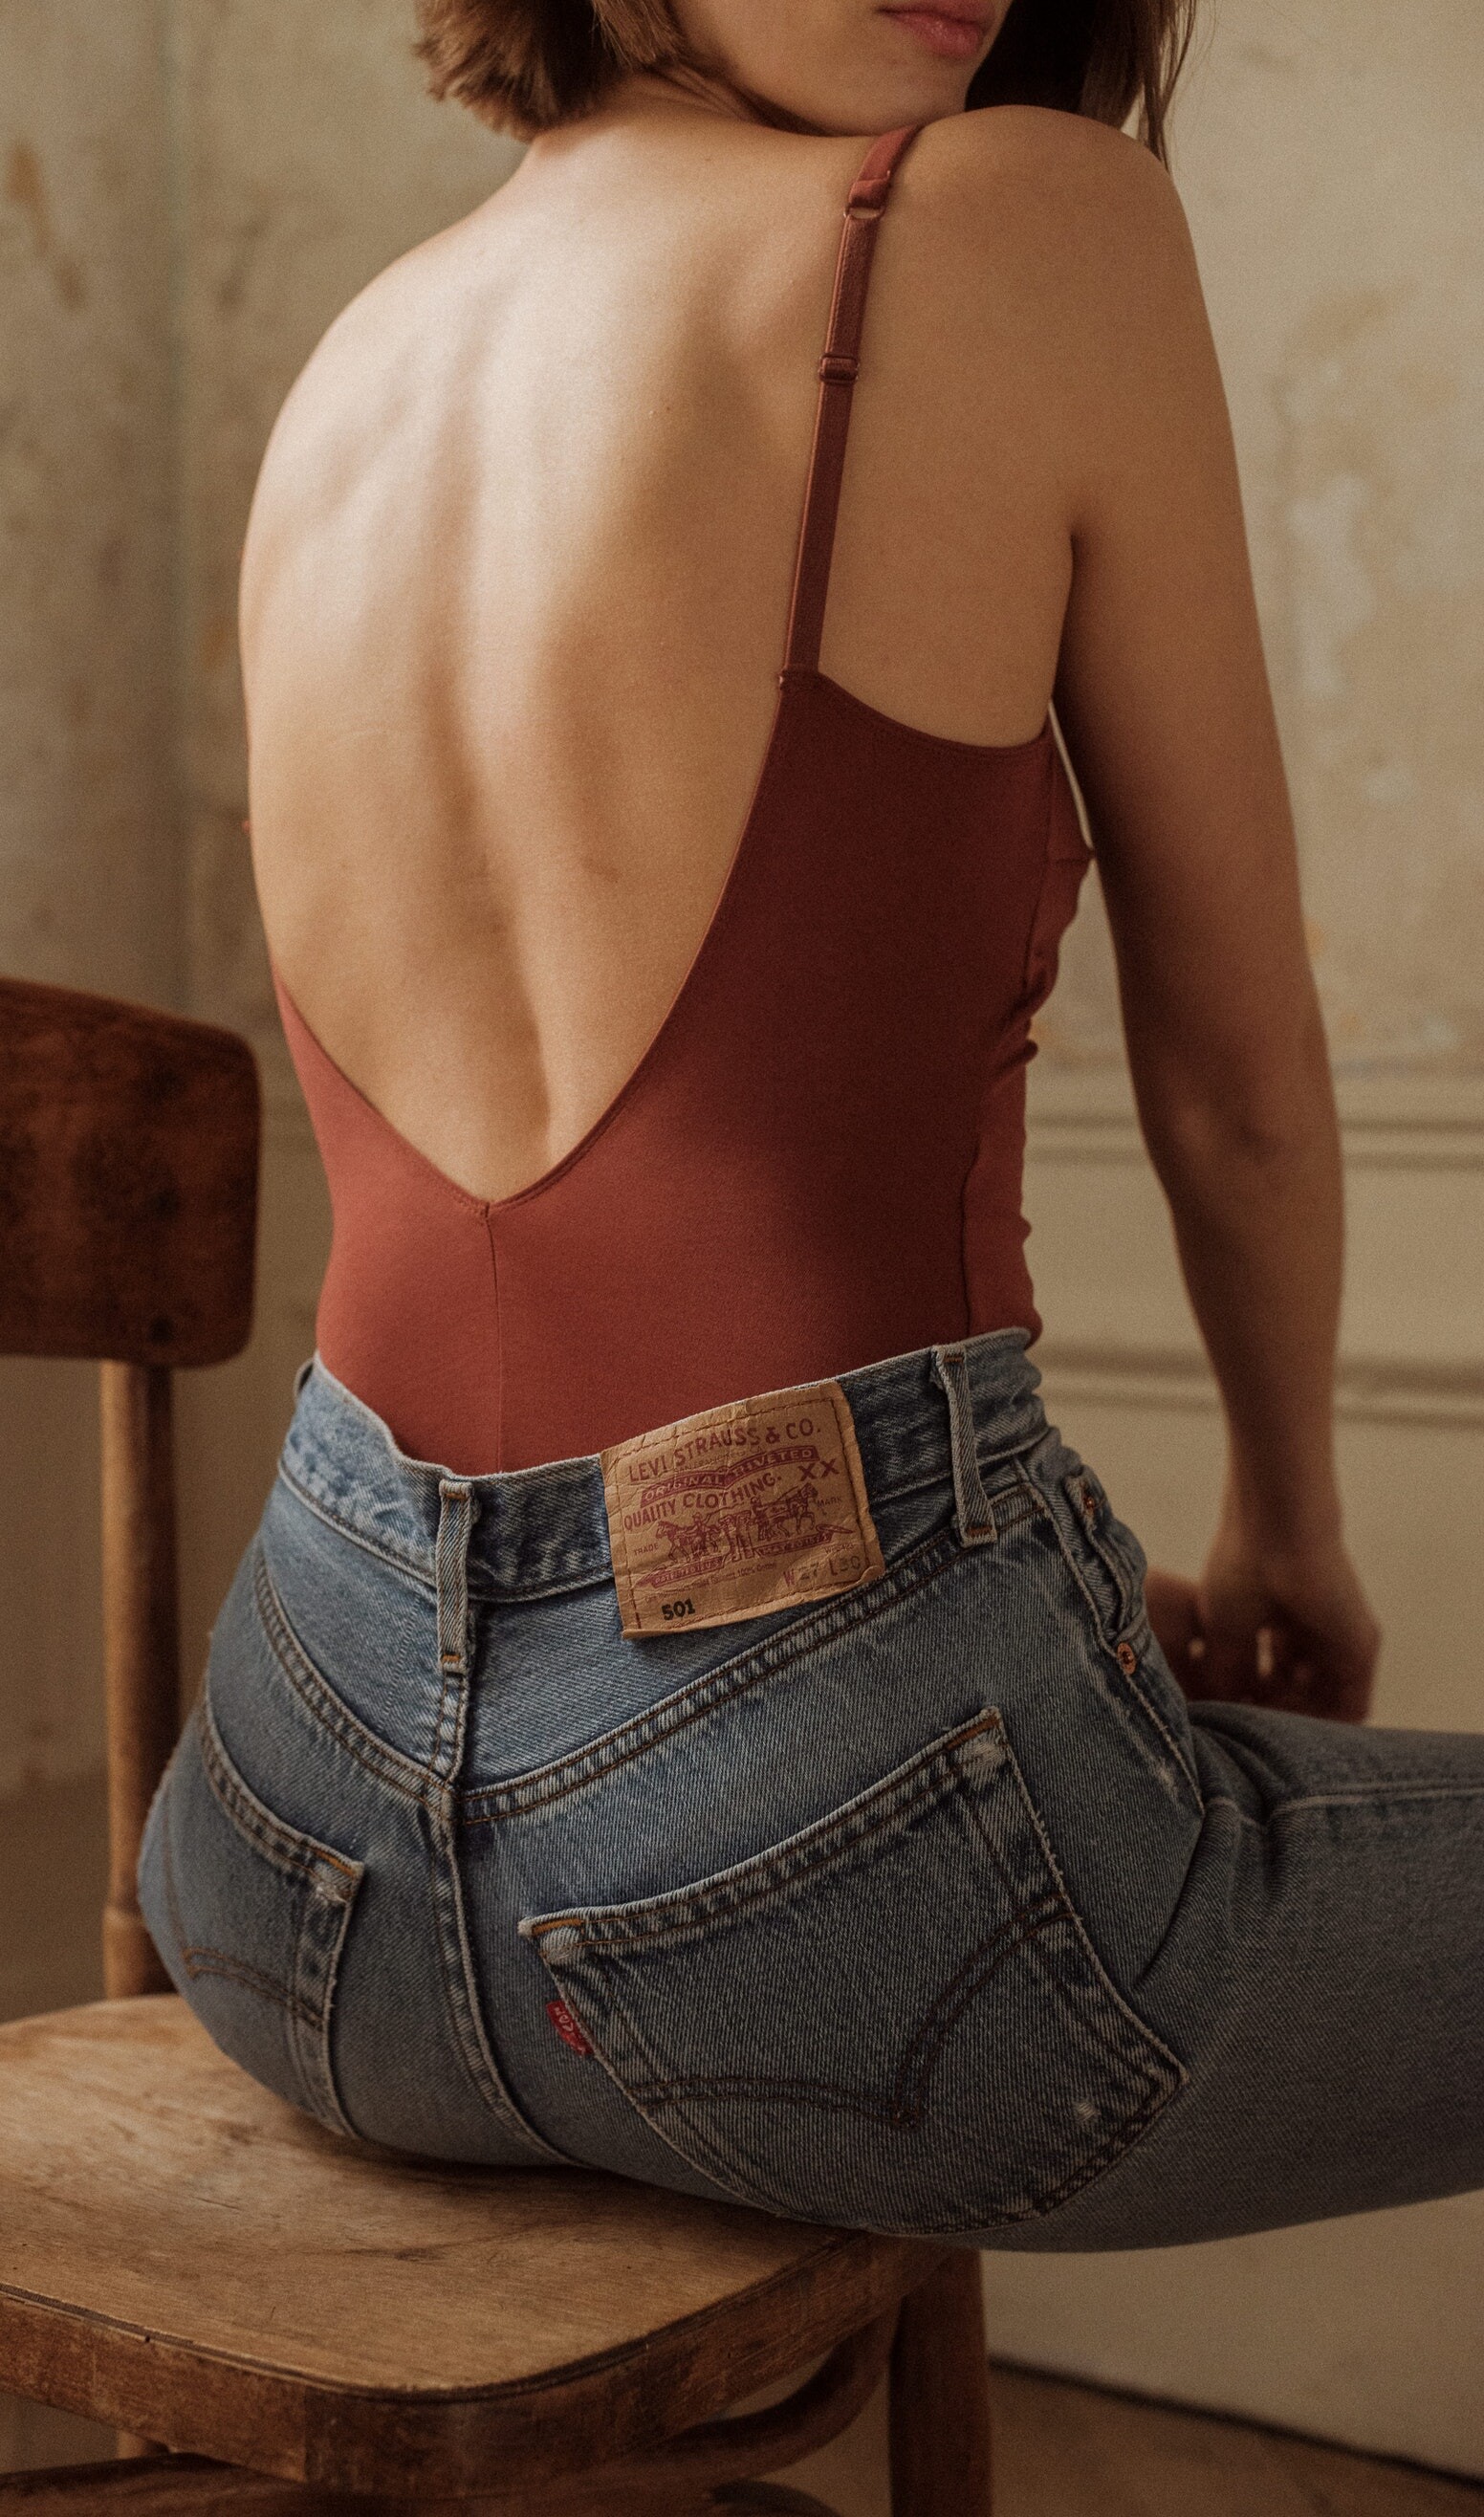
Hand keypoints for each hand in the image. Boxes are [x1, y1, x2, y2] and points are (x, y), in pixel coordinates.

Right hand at [1145, 1534, 1379, 1724]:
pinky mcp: (1361, 1647)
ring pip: (1324, 1701)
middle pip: (1298, 1691)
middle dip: (1271, 1713)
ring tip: (1265, 1730)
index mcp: (1280, 1619)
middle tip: (1247, 1731)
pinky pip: (1351, 1706)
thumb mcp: (1224, 1631)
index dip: (1248, 1701)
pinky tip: (1291, 1728)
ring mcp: (1339, 1638)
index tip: (1226, 1717)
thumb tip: (1220, 1711)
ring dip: (1296, 1722)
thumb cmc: (1241, 1569)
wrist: (1276, 1530)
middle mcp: (1312, 1630)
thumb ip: (1227, 1674)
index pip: (1271, 1675)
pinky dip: (1322, 1723)